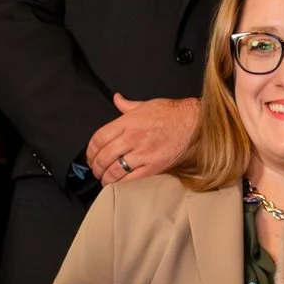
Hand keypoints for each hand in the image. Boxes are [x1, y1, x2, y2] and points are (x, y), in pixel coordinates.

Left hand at [80, 95, 199, 184]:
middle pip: (104, 156)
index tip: (90, 156)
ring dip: (105, 177)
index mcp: (128, 122)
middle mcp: (132, 138)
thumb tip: (116, 98)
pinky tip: (116, 184)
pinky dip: (120, 183)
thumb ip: (127, 105)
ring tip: (103, 179)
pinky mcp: (153, 166)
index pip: (100, 138)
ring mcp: (142, 153)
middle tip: (95, 170)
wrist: (194, 123)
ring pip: (115, 169)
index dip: (90, 150)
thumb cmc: (171, 113)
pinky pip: (131, 178)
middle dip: (96, 166)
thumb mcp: (146, 104)